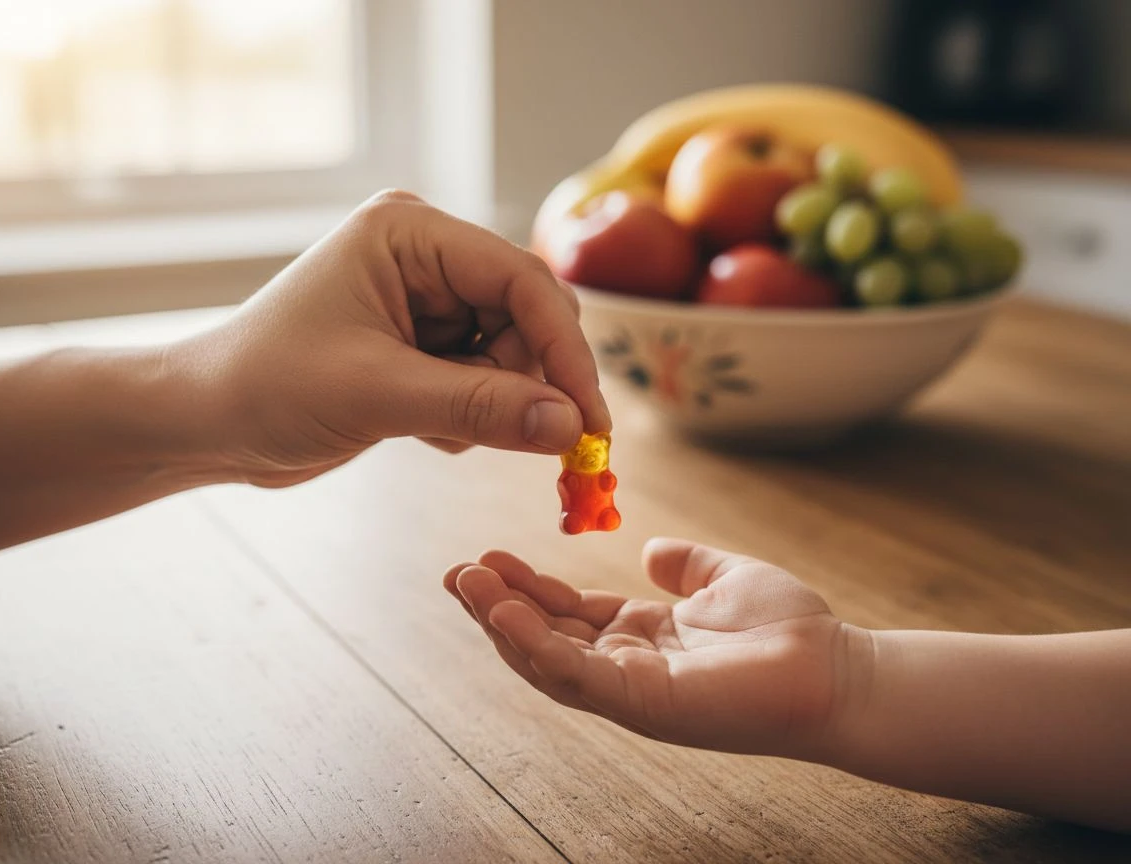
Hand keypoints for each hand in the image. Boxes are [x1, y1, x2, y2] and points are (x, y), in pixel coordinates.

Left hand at [179, 190, 609, 486]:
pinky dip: (470, 416)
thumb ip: (481, 407)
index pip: (521, 280)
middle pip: (528, 318)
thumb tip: (571, 427)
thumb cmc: (266, 388)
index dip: (564, 350)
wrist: (205, 424)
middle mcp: (425, 257)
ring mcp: (426, 302)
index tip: (590, 420)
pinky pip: (487, 381)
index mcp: (410, 233)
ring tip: (429, 427)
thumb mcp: (377, 395)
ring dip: (492, 405)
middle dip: (527, 382)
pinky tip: (417, 428)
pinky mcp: (423, 346)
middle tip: (534, 442)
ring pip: (513, 356)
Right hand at [444, 539, 857, 757]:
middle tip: (454, 573)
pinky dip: (535, 644)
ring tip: (465, 583)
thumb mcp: (724, 578)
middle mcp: (626, 669)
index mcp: (641, 639)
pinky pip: (576, 674)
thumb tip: (649, 550)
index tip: (486, 555)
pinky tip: (504, 612)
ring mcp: (631, 690)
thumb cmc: (792, 630)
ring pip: (546, 660)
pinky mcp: (643, 702)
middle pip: (543, 638)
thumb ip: (685, 565)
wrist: (839, 670)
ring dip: (501, 623)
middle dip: (496, 607)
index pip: (566, 613)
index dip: (525, 587)